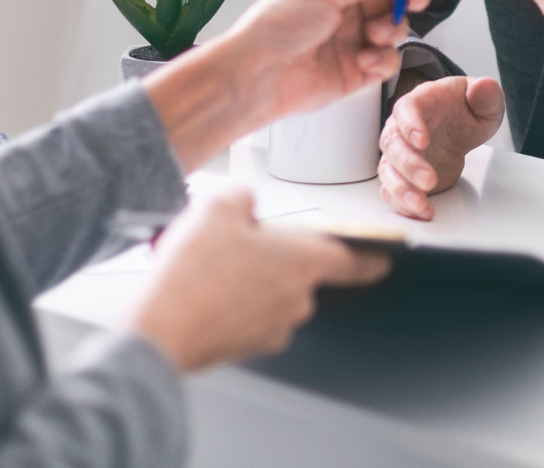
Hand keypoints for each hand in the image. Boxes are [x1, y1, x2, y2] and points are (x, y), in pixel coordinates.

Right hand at [127, 186, 388, 371]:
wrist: (159, 331)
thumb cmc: (193, 273)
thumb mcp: (217, 208)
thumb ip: (242, 197)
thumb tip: (246, 203)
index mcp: (303, 263)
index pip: (352, 261)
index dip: (370, 259)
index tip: (383, 260)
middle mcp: (296, 300)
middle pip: (299, 273)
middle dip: (275, 258)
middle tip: (237, 245)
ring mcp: (273, 328)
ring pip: (272, 295)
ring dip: (252, 281)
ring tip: (211, 267)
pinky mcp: (246, 347)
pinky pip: (249, 317)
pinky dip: (233, 305)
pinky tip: (204, 291)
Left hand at [145, 0, 454, 170]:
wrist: (255, 79)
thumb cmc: (273, 28)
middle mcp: (347, 5)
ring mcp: (354, 37)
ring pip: (398, 26)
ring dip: (394, 29)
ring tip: (376, 34)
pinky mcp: (357, 70)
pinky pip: (388, 60)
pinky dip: (383, 60)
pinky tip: (366, 61)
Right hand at [378, 75, 505, 219]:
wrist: (460, 127)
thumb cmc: (466, 109)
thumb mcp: (485, 100)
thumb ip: (486, 94)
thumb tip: (483, 86)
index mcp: (421, 102)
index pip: (407, 108)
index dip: (411, 124)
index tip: (422, 140)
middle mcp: (402, 127)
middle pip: (392, 143)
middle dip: (408, 164)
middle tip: (429, 180)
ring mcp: (399, 153)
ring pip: (388, 170)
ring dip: (401, 188)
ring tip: (421, 203)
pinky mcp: (402, 176)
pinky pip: (393, 190)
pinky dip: (404, 204)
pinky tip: (423, 210)